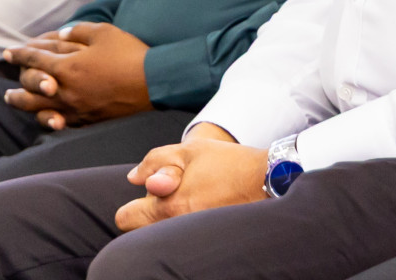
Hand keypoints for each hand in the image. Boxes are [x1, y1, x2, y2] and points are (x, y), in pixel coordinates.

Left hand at [2, 23, 150, 129]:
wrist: (152, 83)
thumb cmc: (129, 54)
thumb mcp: (104, 33)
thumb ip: (79, 31)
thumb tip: (62, 34)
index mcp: (68, 66)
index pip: (34, 59)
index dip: (19, 53)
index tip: (8, 51)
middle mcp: (65, 90)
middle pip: (30, 87)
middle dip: (17, 80)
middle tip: (8, 78)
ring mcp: (74, 108)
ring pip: (38, 108)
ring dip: (21, 102)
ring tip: (11, 98)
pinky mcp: (86, 119)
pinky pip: (58, 121)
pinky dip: (44, 117)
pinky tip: (42, 114)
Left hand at [114, 124, 267, 231]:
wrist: (270, 182)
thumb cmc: (231, 164)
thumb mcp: (191, 150)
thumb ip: (155, 161)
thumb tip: (134, 178)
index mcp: (169, 204)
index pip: (125, 219)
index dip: (136, 204)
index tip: (155, 195)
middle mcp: (178, 228)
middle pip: (140, 233)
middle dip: (151, 215)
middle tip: (177, 197)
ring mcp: (193, 239)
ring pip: (162, 237)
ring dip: (170, 221)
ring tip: (196, 203)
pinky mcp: (207, 245)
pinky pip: (182, 241)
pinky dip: (187, 229)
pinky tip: (206, 212)